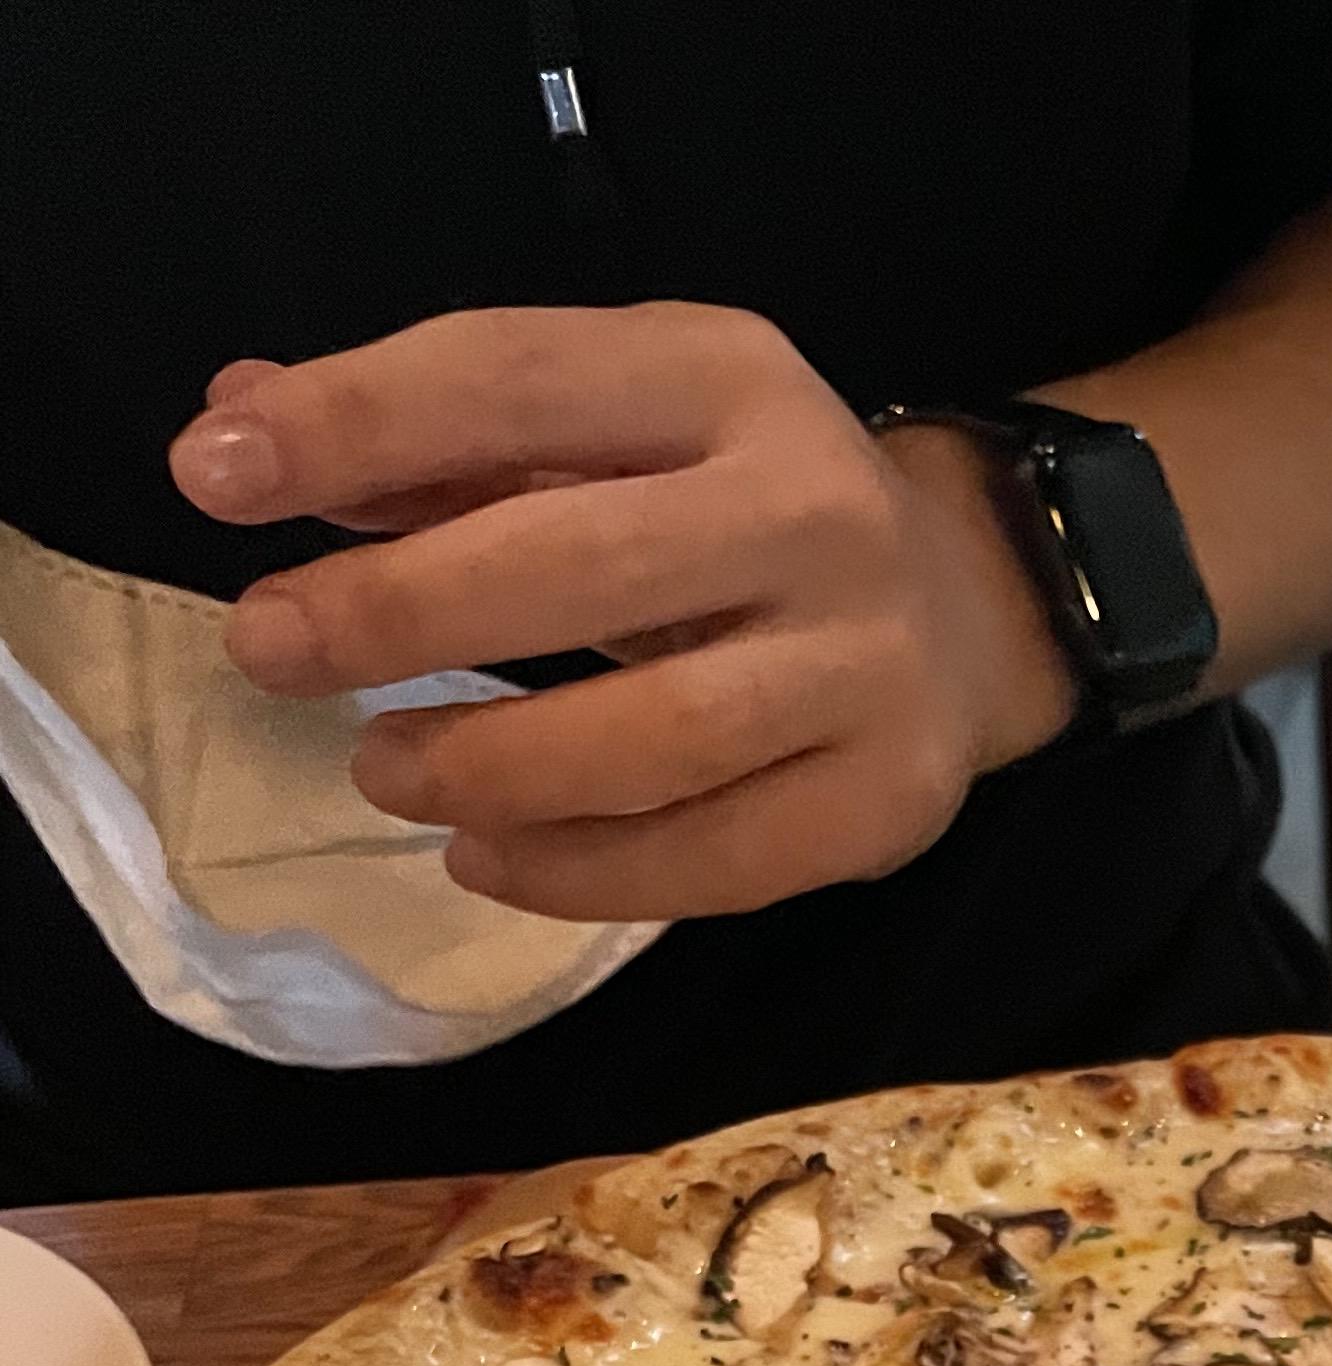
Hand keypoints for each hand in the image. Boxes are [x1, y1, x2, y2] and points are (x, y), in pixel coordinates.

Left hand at [170, 307, 1078, 922]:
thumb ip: (437, 434)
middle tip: (271, 650)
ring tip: (383, 771)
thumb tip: (240, 424)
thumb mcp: (610, 427)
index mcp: (727, 376)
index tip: (214, 476)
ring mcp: (864, 667)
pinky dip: (573, 873)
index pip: (516, 380)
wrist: (968, 613)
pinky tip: (482, 855)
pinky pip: (709, 861)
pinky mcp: (886, 801)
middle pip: (576, 566)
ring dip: (485, 765)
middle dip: (396, 612)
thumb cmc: (737, 514)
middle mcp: (813, 509)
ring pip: (648, 742)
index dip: (354, 427)